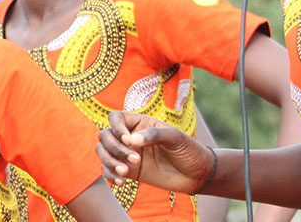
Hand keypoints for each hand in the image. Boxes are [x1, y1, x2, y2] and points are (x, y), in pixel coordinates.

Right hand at [96, 111, 213, 193]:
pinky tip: (121, 182)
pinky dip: (109, 175)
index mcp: (140, 123)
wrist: (196, 174)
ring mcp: (128, 154)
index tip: (128, 141)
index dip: (116, 128)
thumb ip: (154, 135)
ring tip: (125, 173)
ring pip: (103, 152)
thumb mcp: (175, 138)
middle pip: (105, 136)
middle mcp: (130, 137)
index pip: (116, 118)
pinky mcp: (129, 171)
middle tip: (135, 160)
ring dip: (109, 161)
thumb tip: (130, 140)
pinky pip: (109, 170)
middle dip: (114, 148)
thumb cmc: (188, 150)